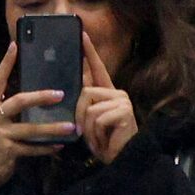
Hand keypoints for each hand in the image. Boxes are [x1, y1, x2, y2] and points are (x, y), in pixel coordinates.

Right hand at [0, 43, 76, 194]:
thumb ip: (11, 112)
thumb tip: (38, 99)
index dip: (6, 63)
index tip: (15, 46)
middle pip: (18, 101)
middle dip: (40, 97)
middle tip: (61, 94)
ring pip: (30, 128)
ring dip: (52, 128)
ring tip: (71, 126)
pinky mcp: (5, 151)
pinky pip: (31, 148)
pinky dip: (47, 148)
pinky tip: (60, 146)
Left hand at [76, 32, 138, 163]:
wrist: (120, 160)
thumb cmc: (103, 141)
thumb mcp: (88, 119)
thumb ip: (83, 102)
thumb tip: (70, 87)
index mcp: (108, 93)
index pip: (97, 68)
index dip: (89, 51)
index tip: (81, 34)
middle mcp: (118, 94)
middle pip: (86, 91)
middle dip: (79, 113)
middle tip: (84, 131)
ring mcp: (123, 102)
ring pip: (90, 106)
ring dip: (87, 126)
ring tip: (95, 138)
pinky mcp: (124, 112)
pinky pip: (97, 117)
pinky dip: (95, 132)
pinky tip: (103, 140)